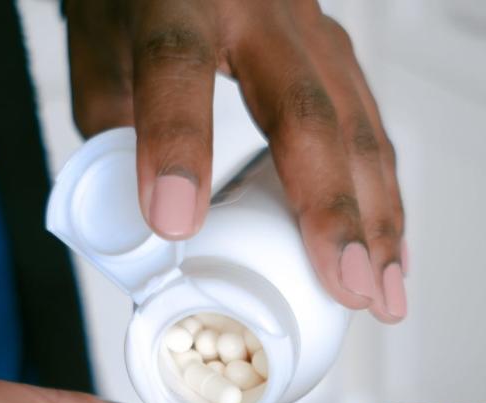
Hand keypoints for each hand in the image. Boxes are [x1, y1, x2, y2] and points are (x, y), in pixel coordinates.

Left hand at [65, 0, 407, 322]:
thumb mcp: (96, 56)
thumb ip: (113, 141)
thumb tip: (141, 242)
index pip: (177, 67)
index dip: (179, 147)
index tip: (175, 225)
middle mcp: (255, 5)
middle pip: (303, 109)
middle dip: (331, 208)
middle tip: (346, 285)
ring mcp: (307, 25)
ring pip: (355, 122)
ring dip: (377, 215)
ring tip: (380, 291)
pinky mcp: (333, 50)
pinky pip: (368, 124)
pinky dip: (382, 193)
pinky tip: (389, 248)